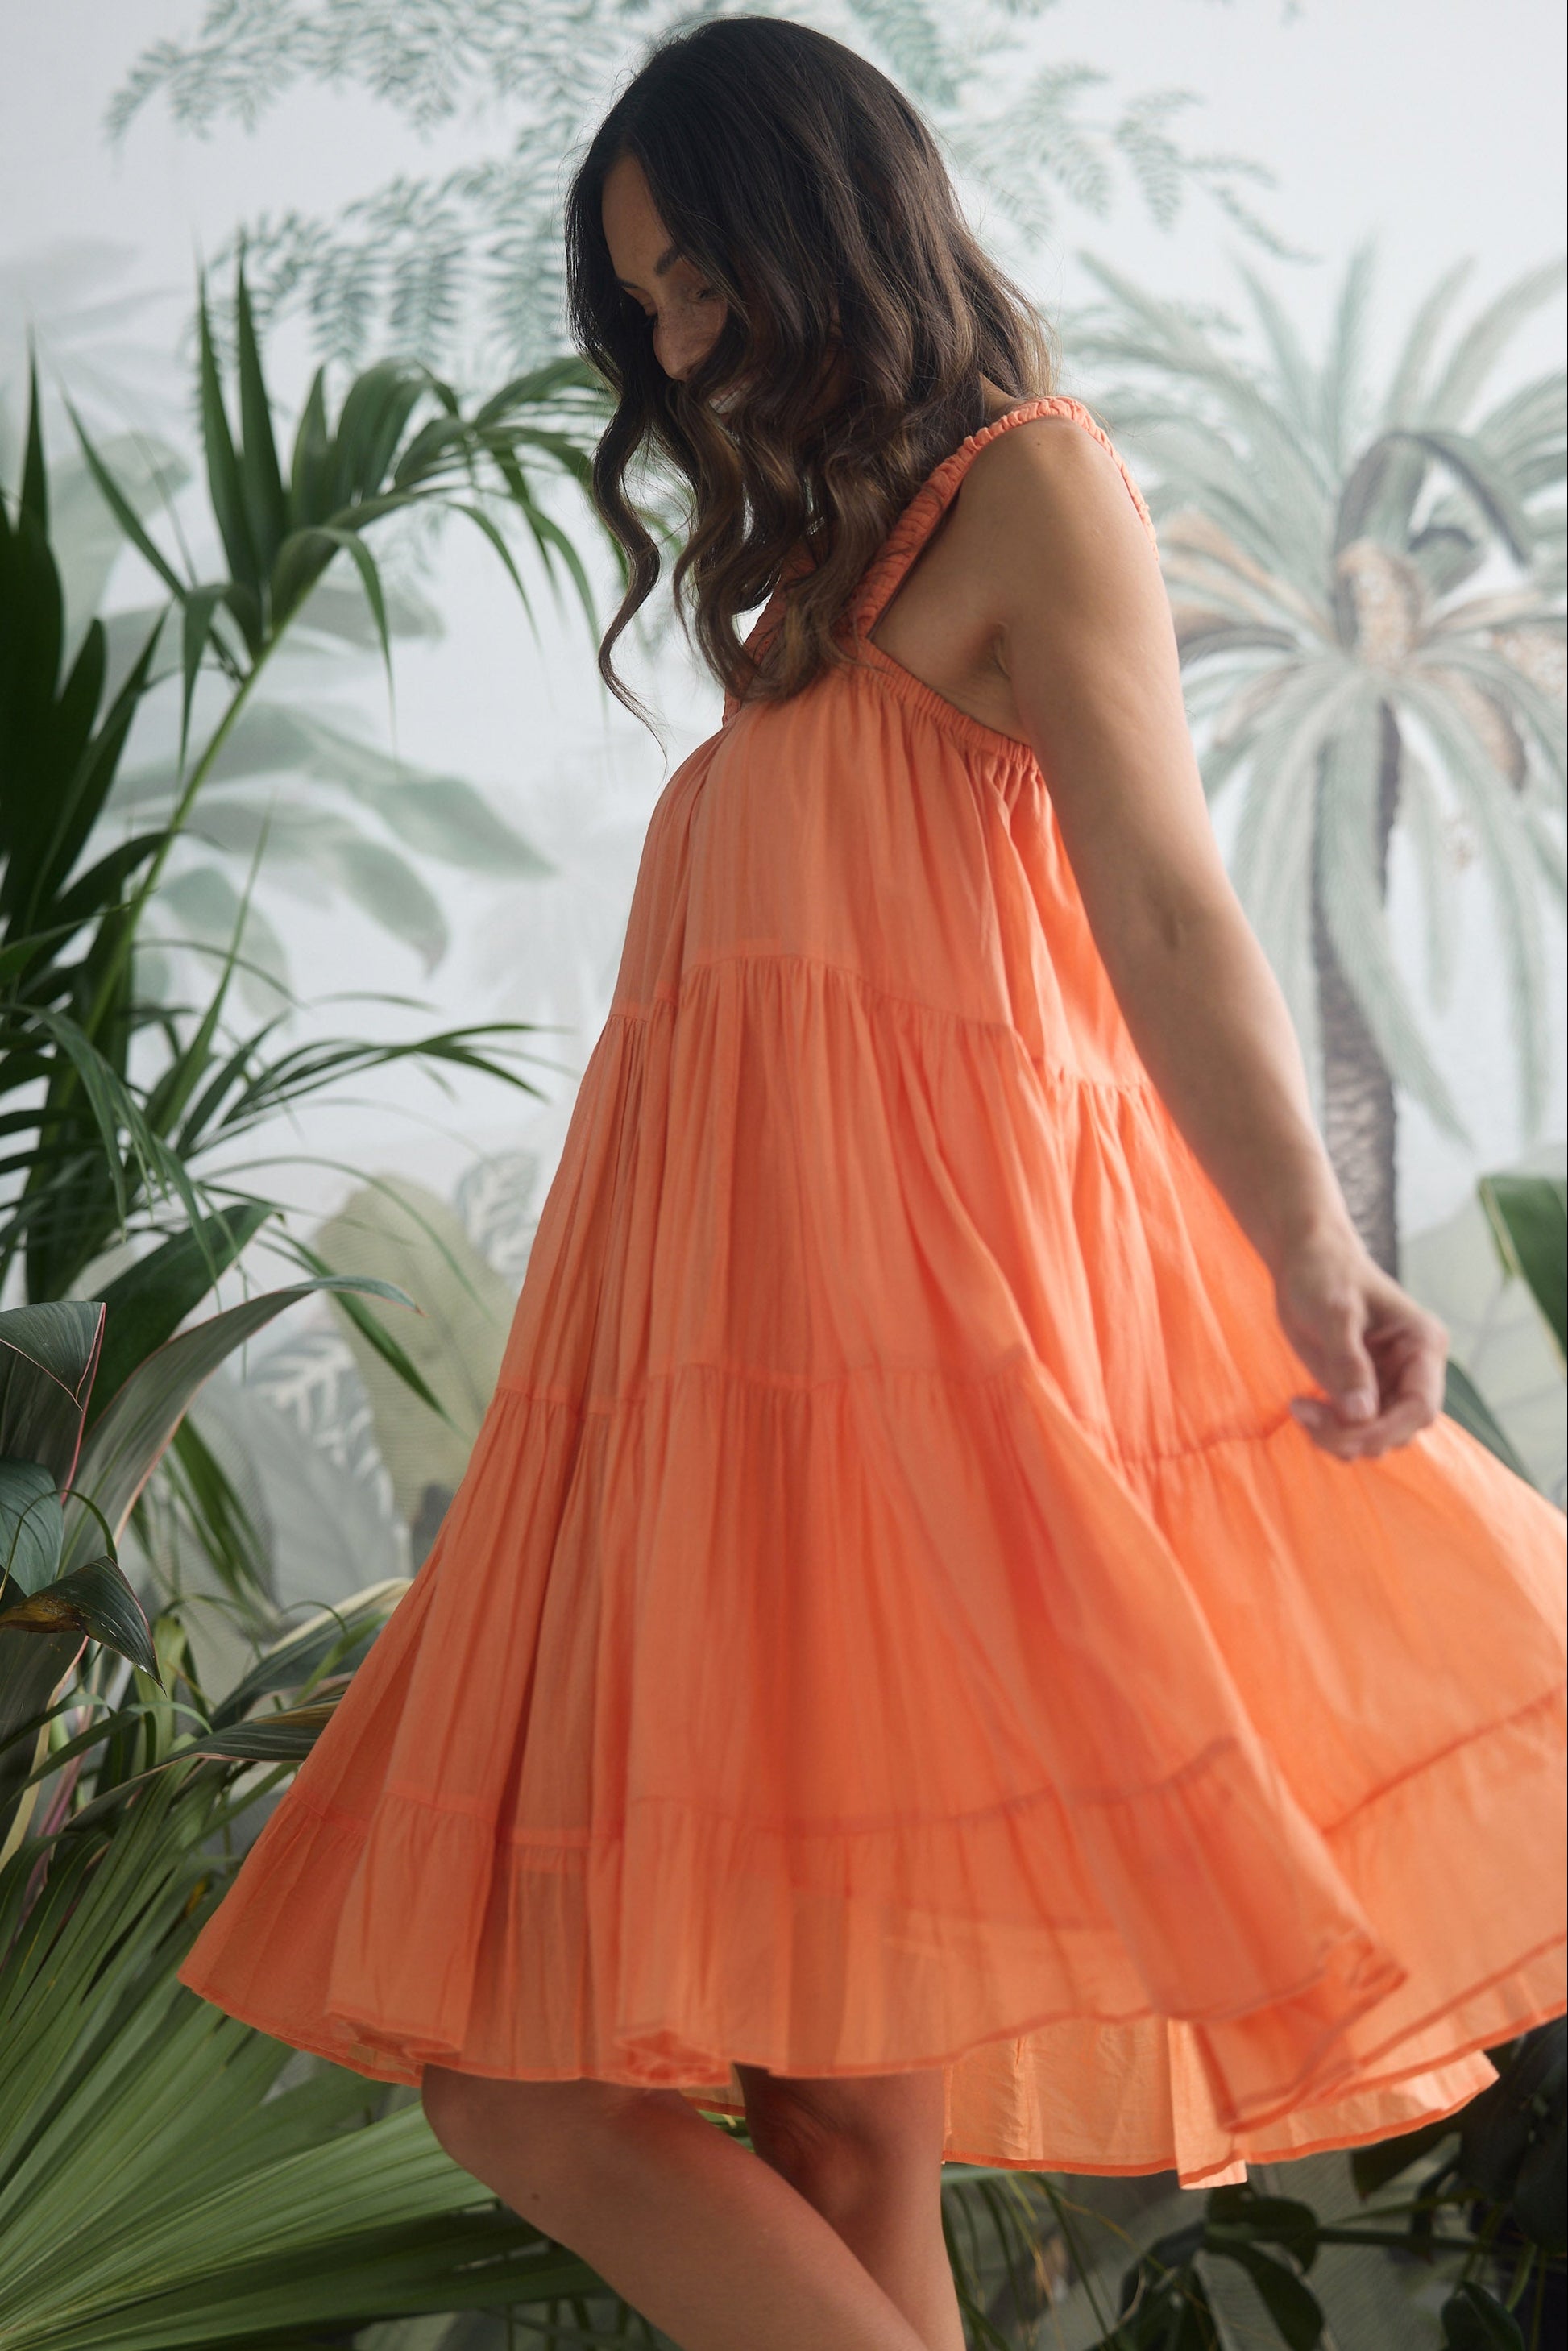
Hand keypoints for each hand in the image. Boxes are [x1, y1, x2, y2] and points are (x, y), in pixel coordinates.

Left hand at [1273, 1224, 1448, 1460]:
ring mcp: (1390, 1382)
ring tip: (1300, 1410)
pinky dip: (1330, 1431)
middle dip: (1355, 1435)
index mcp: (1423, 1344)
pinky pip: (1355, 1429)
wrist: (1307, 1258)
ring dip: (1339, 1437)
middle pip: (1400, 1430)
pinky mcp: (1364, 1391)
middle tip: (1305, 1416)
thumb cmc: (1324, 1273)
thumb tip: (1361, 1415)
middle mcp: (1415, 1369)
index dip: (1387, 1428)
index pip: (1422, 1407)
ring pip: (1377, 1436)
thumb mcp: (1334, 1313)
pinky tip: (1302, 1409)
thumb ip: (1348, 1363)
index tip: (1343, 1427)